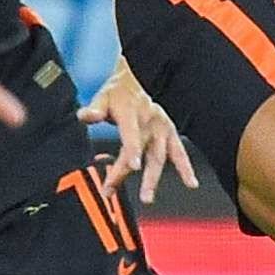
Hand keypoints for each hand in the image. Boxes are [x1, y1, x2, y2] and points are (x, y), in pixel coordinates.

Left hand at [81, 62, 196, 203]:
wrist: (139, 78)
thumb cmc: (118, 93)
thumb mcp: (103, 97)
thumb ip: (95, 109)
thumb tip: (83, 115)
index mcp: (132, 113)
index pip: (132, 134)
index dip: (133, 150)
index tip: (132, 167)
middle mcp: (150, 121)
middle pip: (144, 151)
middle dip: (132, 171)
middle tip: (119, 190)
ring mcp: (162, 129)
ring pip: (159, 156)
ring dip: (153, 178)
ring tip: (148, 197)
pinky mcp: (170, 134)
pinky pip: (179, 152)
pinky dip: (186, 168)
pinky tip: (191, 183)